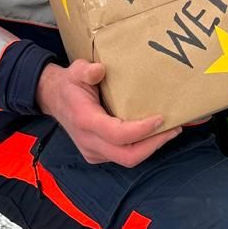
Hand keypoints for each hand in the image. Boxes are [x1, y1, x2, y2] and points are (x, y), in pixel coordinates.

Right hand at [36, 59, 177, 166]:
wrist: (53, 99)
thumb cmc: (70, 84)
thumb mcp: (76, 71)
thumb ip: (86, 70)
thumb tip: (99, 70)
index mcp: (85, 121)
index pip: (116, 134)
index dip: (141, 130)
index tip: (160, 118)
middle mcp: (89, 141)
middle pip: (127, 156)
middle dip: (154, 145)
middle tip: (174, 129)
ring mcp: (93, 151)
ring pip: (127, 159)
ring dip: (150, 147)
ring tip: (170, 130)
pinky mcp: (97, 154)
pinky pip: (123, 156)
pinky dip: (141, 147)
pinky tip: (153, 134)